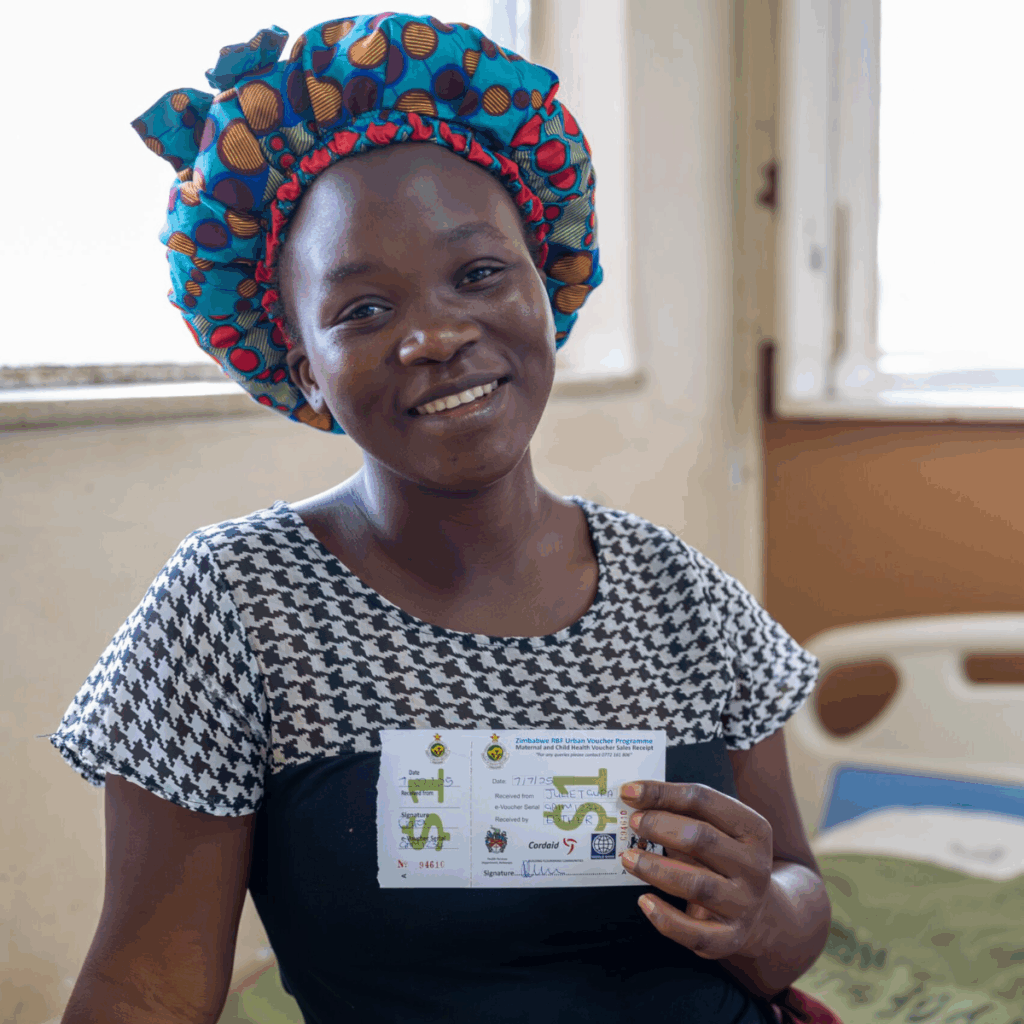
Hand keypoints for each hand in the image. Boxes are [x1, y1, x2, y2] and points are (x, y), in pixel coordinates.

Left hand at [619, 780, 773, 960]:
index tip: (630, 791)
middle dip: (660, 827)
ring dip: (656, 869)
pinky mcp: (730, 938)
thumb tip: (634, 798)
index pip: (704, 800)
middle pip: (702, 839)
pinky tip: (644, 901)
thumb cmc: (724, 860)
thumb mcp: (718, 831)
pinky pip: (695, 933)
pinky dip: (666, 918)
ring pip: (697, 884)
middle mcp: (754, 866)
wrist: (761, 915)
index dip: (663, 793)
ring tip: (628, 858)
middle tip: (633, 823)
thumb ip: (683, 813)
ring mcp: (744, 904)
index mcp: (754, 829)